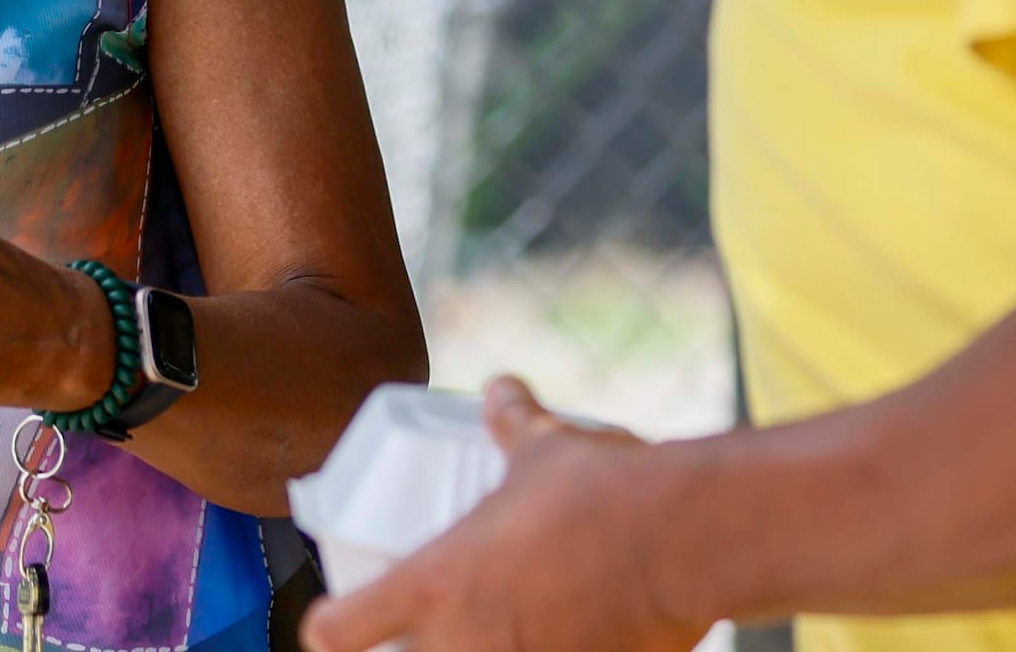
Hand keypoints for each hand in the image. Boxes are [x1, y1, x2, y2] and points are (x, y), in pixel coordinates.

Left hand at [301, 380, 707, 651]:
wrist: (684, 541)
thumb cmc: (604, 493)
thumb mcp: (546, 450)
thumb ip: (513, 423)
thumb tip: (503, 389)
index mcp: (432, 585)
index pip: (336, 632)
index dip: (330, 628)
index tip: (335, 623)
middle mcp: (461, 645)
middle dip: (422, 646)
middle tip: (453, 619)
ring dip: (492, 650)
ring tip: (520, 628)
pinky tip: (575, 637)